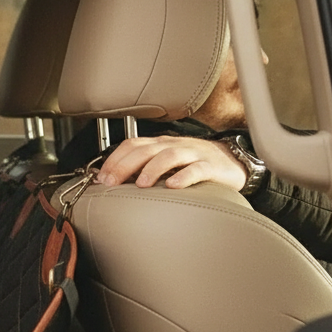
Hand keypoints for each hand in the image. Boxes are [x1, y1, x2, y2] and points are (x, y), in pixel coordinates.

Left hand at [96, 135, 247, 191]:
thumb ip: (142, 169)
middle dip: (125, 166)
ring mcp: (192, 154)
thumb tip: (112, 182)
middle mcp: (173, 146)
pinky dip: (184, 176)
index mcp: (159, 144)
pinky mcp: (211, 167)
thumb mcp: (164, 163)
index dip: (114, 160)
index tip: (101, 178)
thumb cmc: (193, 163)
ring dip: (153, 169)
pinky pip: (197, 169)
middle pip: (146, 150)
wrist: (231, 161)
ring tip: (141, 185)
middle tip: (112, 183)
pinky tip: (174, 186)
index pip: (131, 145)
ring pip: (169, 155)